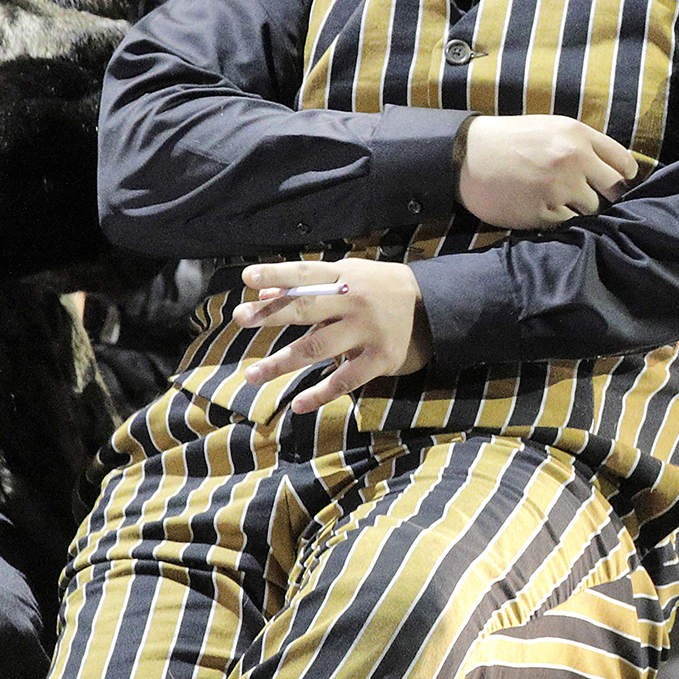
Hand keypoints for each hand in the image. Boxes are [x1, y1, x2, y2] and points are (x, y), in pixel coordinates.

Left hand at [234, 258, 431, 414]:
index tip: (247, 278)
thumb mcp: (352, 277)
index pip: (305, 274)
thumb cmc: (384, 289)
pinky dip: (321, 393)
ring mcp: (368, 331)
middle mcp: (355, 302)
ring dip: (282, 362)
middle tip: (240, 319)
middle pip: (306, 309)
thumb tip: (266, 293)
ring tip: (252, 375)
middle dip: (271, 315)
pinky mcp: (381, 358)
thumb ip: (309, 286)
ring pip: (317, 348)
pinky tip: (298, 405)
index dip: (277, 275)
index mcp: (346, 277)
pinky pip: (345, 379)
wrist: (438, 307)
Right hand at [456, 114, 643, 229]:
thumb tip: (616, 169)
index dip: (624, 177)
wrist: (467, 155)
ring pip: (592, 209)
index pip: (624, 163)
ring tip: (559, 200)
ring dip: (581, 209)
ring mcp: (558, 187)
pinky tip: (543, 208)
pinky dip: (560, 219)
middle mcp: (573, 159)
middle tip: (594, 197)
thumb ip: (584, 145)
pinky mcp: (543, 211)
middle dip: (607, 196)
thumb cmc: (511, 141)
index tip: (617, 184)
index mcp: (577, 135)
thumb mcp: (551, 128)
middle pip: (614, 190)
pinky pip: (568, 223)